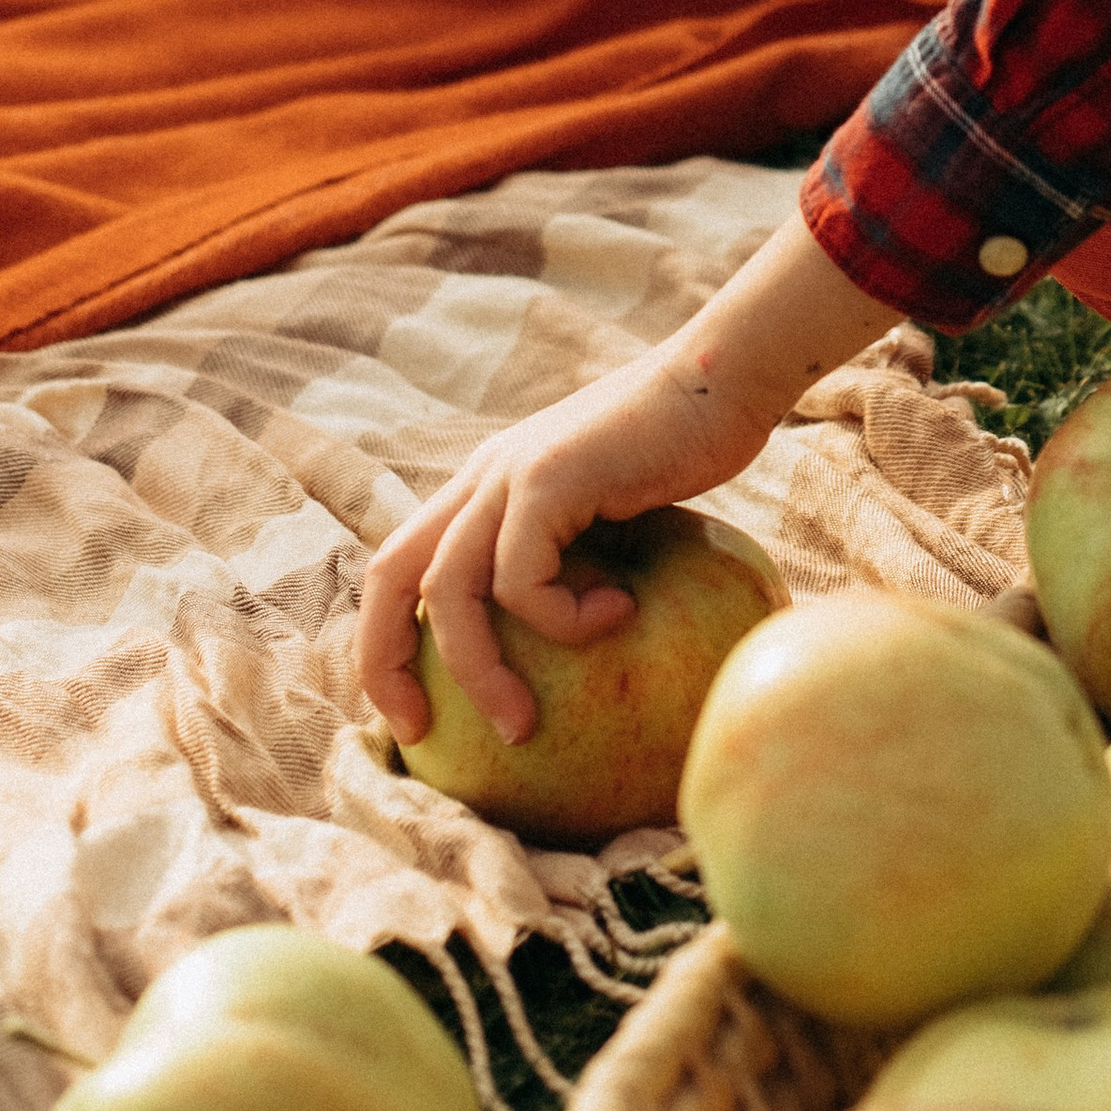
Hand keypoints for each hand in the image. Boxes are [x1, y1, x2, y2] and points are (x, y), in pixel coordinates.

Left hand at [357, 343, 772, 747]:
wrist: (725, 378)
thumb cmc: (687, 452)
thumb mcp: (609, 516)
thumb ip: (575, 559)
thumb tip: (571, 655)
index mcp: (487, 485)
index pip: (401, 565)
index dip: (388, 642)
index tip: (415, 714)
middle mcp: (484, 475)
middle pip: (390, 574)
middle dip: (386, 662)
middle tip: (417, 732)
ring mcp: (510, 471)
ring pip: (448, 590)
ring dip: (480, 671)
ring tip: (524, 720)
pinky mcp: (547, 477)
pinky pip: (522, 580)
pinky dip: (562, 620)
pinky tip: (621, 610)